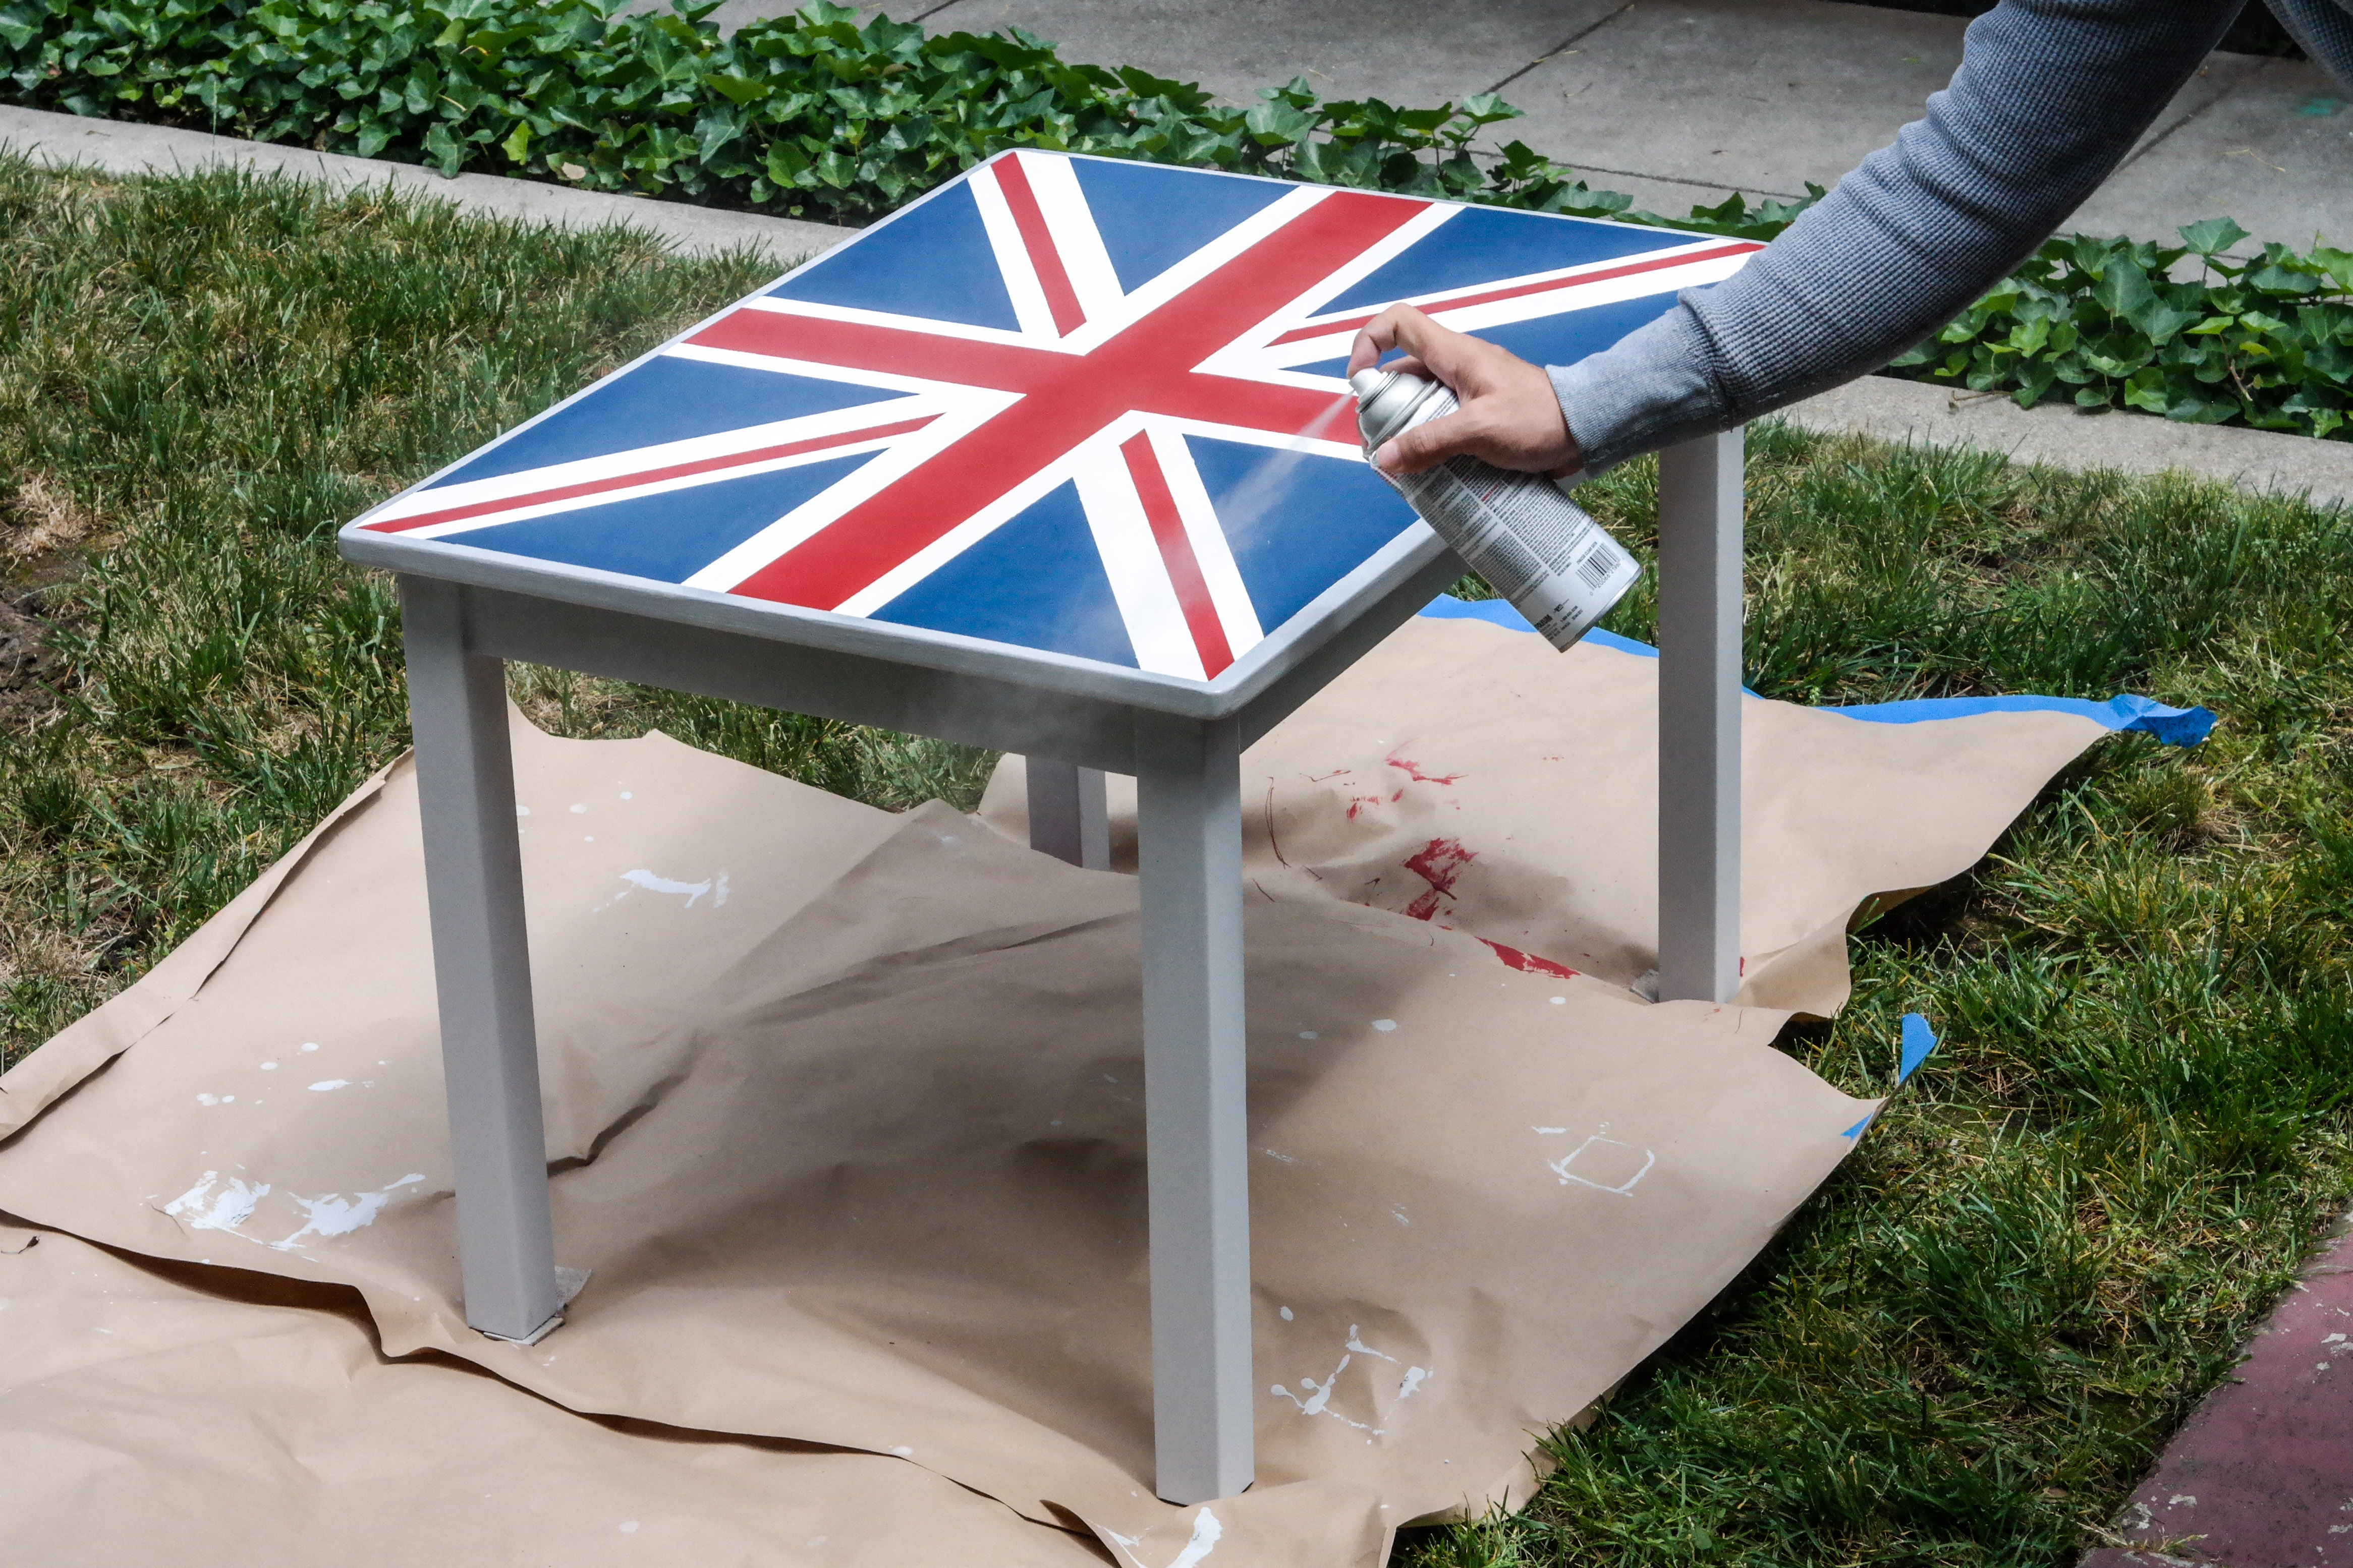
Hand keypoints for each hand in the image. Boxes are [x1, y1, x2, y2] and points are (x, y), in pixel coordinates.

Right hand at [1346, 303, 1582, 477]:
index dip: (1369, 342)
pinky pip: (1441, 423)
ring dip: (1406, 431)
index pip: (1399, 323)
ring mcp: (1467, 391)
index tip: (1359, 380)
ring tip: (1403, 465)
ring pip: (1420, 403)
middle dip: (1383, 407)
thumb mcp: (1480, 431)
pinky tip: (1430, 469)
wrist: (1586, 429)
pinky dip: (1429, 444)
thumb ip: (1430, 443)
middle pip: (1401, 374)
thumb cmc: (1541, 419)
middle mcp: (1456, 367)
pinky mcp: (1479, 415)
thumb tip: (1385, 457)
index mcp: (1454, 354)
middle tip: (1380, 444)